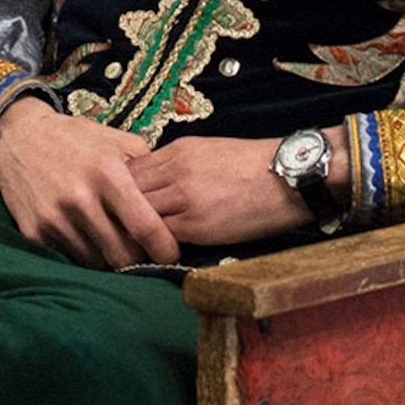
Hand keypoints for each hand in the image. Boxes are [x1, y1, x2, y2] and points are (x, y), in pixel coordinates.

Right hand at [0, 95, 178, 270]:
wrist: (17, 138)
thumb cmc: (76, 140)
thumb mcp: (116, 141)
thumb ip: (148, 170)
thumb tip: (175, 201)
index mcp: (108, 175)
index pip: (146, 228)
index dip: (165, 249)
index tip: (171, 254)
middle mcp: (81, 200)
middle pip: (122, 255)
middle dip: (139, 260)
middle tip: (144, 254)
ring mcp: (55, 219)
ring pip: (97, 262)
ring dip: (110, 259)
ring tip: (116, 244)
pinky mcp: (35, 233)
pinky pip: (70, 257)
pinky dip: (84, 252)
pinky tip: (88, 237)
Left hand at [134, 132, 347, 249]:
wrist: (290, 176)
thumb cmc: (255, 166)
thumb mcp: (210, 152)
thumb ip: (178, 166)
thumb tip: (155, 185)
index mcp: (178, 151)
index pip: (129, 170)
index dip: (120, 190)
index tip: (118, 206)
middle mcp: (175, 171)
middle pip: (125, 192)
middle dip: (117, 211)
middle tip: (114, 230)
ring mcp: (184, 198)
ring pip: (137, 216)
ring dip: (132, 231)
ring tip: (128, 245)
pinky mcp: (197, 225)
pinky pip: (160, 237)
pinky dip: (152, 246)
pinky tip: (150, 254)